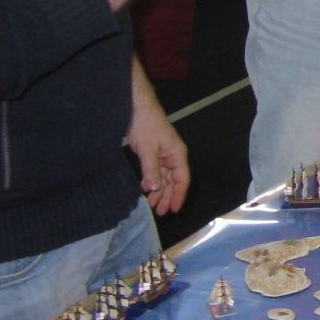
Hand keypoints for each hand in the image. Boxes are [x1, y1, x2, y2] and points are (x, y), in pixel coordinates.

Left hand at [128, 58, 188, 214]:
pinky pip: (157, 171)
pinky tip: (148, 189)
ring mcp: (164, 154)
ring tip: (153, 204)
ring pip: (165, 177)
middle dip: (168, 196)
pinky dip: (153, 181)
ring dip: (160, 190)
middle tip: (160, 212)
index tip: (174, 209)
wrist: (137, 107)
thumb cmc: (145, 125)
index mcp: (177, 154)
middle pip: (174, 181)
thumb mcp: (147, 149)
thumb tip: (156, 189)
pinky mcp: (154, 152)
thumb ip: (152, 170)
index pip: (182, 179)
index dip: (179, 195)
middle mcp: (173, 156)